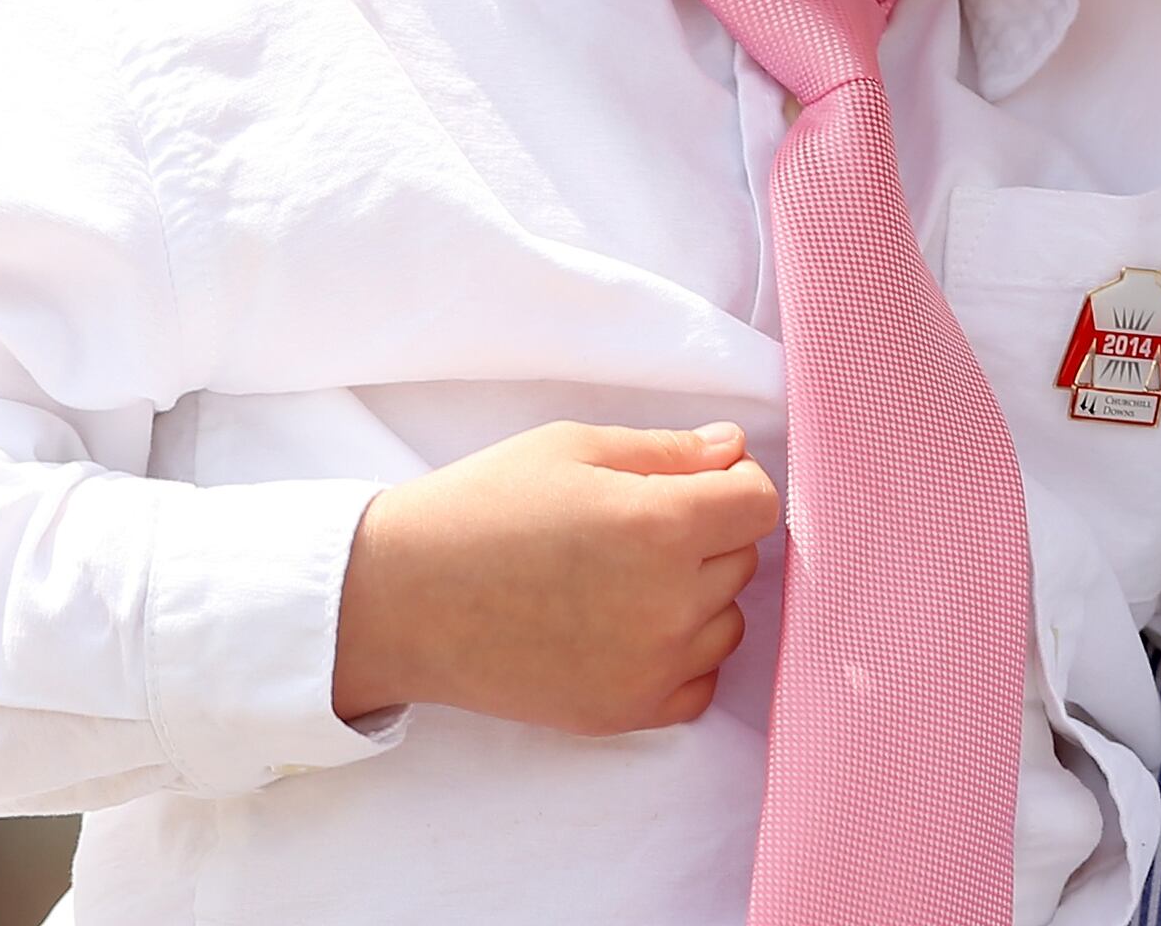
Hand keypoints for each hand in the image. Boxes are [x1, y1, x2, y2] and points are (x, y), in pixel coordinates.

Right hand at [331, 420, 777, 732]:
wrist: (402, 599)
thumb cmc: (482, 508)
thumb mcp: (573, 447)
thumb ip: (667, 450)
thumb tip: (732, 450)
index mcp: (661, 524)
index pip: (759, 504)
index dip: (734, 484)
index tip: (697, 483)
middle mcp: (668, 602)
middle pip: (742, 561)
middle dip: (707, 536)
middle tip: (635, 527)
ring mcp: (648, 666)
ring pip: (726, 624)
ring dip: (697, 599)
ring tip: (626, 580)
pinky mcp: (623, 713)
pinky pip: (699, 686)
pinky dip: (680, 659)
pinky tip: (630, 631)